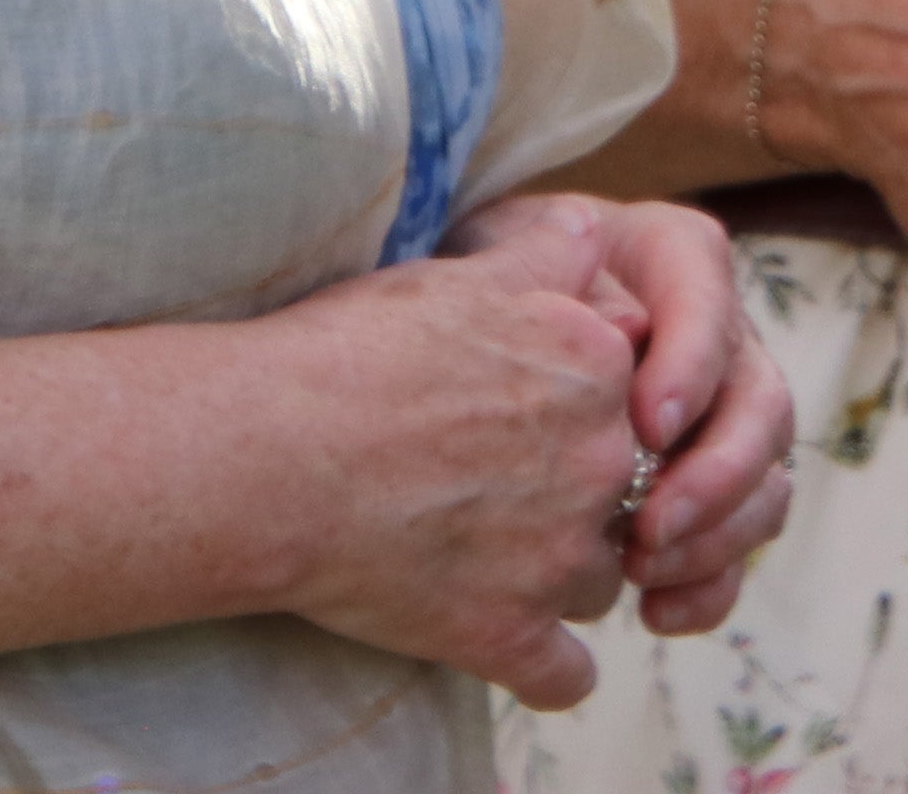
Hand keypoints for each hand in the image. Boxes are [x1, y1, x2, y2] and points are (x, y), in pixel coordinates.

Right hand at [218, 198, 654, 706]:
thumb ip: (552, 251)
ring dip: (562, 573)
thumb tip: (594, 233)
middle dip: (581, 492)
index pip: (642, 391)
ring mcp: (555, 556)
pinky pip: (566, 675)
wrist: (266, 451)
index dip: (590, 405)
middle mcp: (598, 462)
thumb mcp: (462, 270)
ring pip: (601, 578)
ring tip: (492, 556)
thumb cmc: (352, 350)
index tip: (530, 411)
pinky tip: (511, 643)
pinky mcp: (504, 633)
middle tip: (500, 483)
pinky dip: (545, 666)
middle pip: (628, 486)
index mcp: (596, 366)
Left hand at [510, 195, 799, 636]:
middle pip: (762, 407)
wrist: (471, 334)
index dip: (691, 369)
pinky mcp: (706, 496)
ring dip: (716, 537)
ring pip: (766, 485)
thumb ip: (548, 266)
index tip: (645, 425)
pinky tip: (654, 611)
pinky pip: (735, 550)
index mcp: (680, 260)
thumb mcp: (506, 249)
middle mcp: (723, 339)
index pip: (710, 305)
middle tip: (648, 524)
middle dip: (715, 475)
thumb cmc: (486, 285)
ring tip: (642, 568)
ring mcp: (723, 421)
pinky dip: (707, 588)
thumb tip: (599, 305)